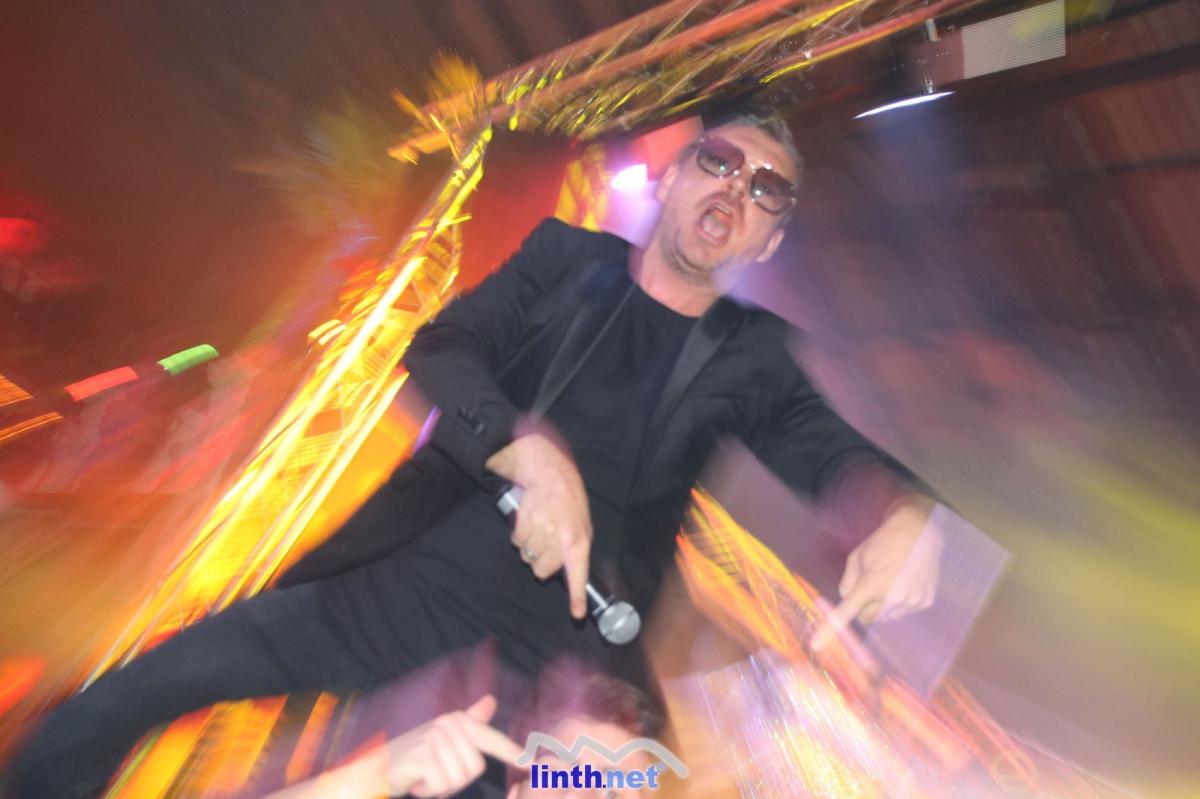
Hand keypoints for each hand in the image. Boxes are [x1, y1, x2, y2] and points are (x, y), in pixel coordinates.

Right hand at [366, 695, 523, 798]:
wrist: (378, 767)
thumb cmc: (417, 756)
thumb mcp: (445, 739)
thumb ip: (470, 721)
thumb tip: (491, 700)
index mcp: (459, 720)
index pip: (491, 739)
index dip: (512, 753)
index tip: (532, 764)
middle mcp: (448, 723)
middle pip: (474, 768)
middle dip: (456, 780)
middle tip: (435, 773)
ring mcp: (434, 737)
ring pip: (459, 778)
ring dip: (441, 786)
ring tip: (426, 776)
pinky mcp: (422, 754)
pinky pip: (442, 784)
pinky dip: (429, 790)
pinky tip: (417, 781)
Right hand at [486, 427, 592, 618]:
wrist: (548, 468)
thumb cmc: (566, 497)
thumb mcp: (581, 521)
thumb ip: (575, 546)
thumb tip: (567, 571)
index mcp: (579, 539)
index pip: (578, 574)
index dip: (576, 596)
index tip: (576, 614)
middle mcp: (562, 537)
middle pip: (542, 570)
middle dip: (541, 561)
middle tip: (546, 542)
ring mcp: (543, 530)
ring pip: (527, 556)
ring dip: (529, 545)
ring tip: (538, 525)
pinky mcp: (525, 521)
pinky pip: (517, 541)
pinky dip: (519, 533)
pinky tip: (528, 518)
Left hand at [812, 495, 941, 650]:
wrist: (919, 532)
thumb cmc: (882, 543)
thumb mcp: (856, 557)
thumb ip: (846, 582)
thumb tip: (846, 603)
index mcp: (871, 584)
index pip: (847, 612)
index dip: (829, 630)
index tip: (816, 645)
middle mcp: (892, 597)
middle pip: (867, 619)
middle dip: (864, 608)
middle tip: (870, 587)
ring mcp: (911, 601)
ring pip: (886, 618)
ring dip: (883, 606)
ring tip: (891, 580)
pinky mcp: (925, 602)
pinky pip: (904, 612)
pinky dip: (900, 603)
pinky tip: (905, 582)